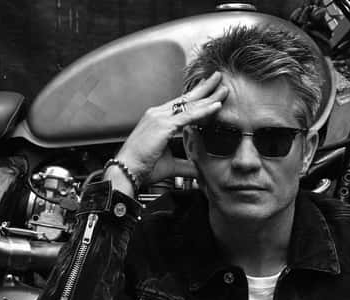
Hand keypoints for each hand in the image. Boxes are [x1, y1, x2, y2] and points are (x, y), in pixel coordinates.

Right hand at [111, 71, 227, 190]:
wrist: (126, 171)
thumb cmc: (142, 167)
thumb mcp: (170, 165)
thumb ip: (186, 165)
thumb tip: (199, 170)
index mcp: (157, 119)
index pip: (180, 104)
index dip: (196, 97)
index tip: (209, 90)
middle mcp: (157, 114)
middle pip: (186, 98)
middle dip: (205, 88)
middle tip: (219, 78)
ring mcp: (159, 118)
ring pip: (190, 105)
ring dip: (209, 96)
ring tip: (223, 88)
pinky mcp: (163, 126)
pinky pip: (188, 116)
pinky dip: (204, 110)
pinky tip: (216, 106)